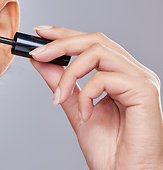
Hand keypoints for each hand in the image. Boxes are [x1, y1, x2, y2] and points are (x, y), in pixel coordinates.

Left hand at [29, 26, 162, 169]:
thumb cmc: (108, 149)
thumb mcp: (75, 108)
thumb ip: (61, 83)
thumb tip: (41, 61)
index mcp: (118, 74)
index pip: (91, 43)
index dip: (65, 34)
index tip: (41, 33)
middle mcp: (131, 72)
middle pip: (95, 40)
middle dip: (61, 43)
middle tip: (38, 54)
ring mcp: (140, 79)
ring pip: (98, 52)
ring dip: (69, 72)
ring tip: (59, 96)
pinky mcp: (144, 91)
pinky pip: (105, 78)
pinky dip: (86, 94)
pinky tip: (85, 114)